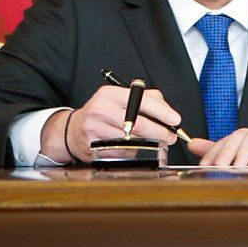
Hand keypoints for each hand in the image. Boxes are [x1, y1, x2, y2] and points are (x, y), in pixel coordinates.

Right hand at [42, 85, 183, 162]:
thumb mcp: (121, 98)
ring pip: (131, 140)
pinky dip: (132, 152)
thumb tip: (168, 111)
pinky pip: (121, 152)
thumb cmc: (104, 112)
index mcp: (110, 94)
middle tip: (171, 137)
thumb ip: (147, 99)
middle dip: (159, 132)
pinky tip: (133, 147)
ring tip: (156, 141)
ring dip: (148, 143)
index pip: (141, 101)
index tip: (176, 120)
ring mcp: (94, 129)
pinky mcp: (92, 147)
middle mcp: (100, 109)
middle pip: (137, 124)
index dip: (162, 111)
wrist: (72, 129)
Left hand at [188, 127, 247, 166]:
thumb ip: (219, 151)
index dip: (212, 153)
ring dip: (244, 152)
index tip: (203, 167)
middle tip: (218, 167)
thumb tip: (191, 144)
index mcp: (242, 138)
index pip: (224, 142)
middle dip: (226, 152)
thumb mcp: (242, 158)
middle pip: (237, 136)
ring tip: (238, 167)